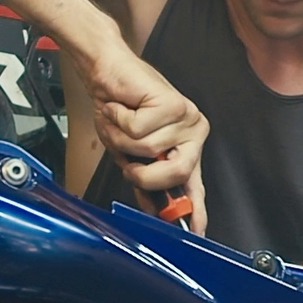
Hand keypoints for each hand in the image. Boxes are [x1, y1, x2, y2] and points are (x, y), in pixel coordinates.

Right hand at [85, 37, 208, 233]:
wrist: (107, 73)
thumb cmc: (119, 108)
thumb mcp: (129, 154)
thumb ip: (145, 179)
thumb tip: (155, 210)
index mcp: (185, 148)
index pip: (193, 183)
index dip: (194, 208)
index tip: (196, 230)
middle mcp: (193, 133)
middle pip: (176, 172)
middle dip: (143, 173)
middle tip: (128, 159)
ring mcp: (186, 118)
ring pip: (148, 151)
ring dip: (122, 140)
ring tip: (122, 123)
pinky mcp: (173, 104)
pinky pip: (139, 132)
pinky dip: (120, 122)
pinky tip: (123, 109)